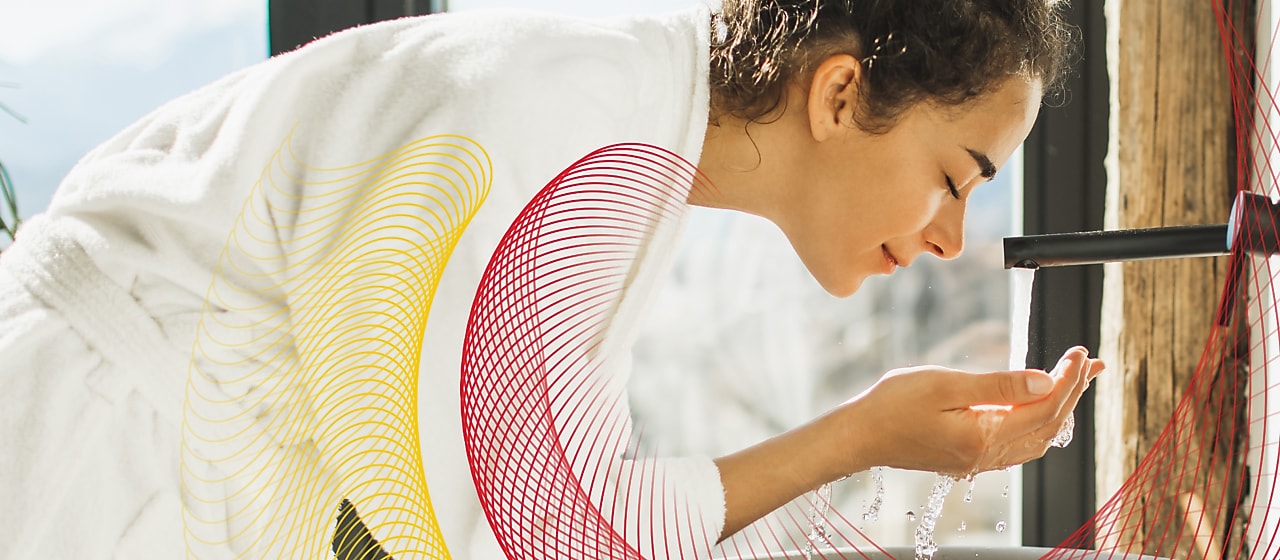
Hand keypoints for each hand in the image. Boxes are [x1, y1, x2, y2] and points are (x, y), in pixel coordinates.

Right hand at [833, 346, 1102, 476]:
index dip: (1068, 379)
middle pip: (1049, 426)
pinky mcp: (967, 458)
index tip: (1079, 352)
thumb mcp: (944, 385)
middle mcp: (986, 456)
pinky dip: (1039, 423)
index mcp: (983, 438)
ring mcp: (977, 461)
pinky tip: (1039, 407)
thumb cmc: (891, 406)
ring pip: (1038, 439)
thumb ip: (997, 386)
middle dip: (1072, 392)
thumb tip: (1044, 382)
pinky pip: (1019, 445)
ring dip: (1061, 409)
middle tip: (1088, 362)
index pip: (1045, 408)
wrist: (859, 436)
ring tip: (1074, 381)